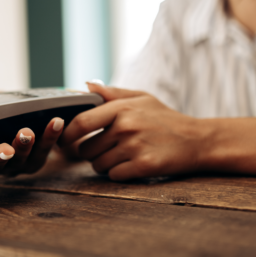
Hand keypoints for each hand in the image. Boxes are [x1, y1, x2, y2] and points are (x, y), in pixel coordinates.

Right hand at [0, 117, 64, 198]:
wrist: (19, 125)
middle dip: (1, 155)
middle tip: (7, 149)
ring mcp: (19, 165)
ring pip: (23, 158)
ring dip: (27, 145)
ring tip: (28, 132)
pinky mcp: (37, 160)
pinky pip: (45, 150)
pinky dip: (51, 136)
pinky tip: (57, 123)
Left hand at [59, 82, 206, 180]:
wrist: (197, 140)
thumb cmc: (164, 118)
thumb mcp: (141, 98)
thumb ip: (111, 92)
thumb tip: (85, 85)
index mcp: (122, 108)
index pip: (82, 122)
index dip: (68, 134)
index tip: (63, 140)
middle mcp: (126, 127)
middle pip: (86, 148)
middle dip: (89, 152)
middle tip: (104, 148)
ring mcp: (135, 147)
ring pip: (97, 164)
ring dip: (103, 164)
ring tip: (120, 155)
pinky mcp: (143, 166)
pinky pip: (113, 175)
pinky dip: (117, 173)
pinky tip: (130, 164)